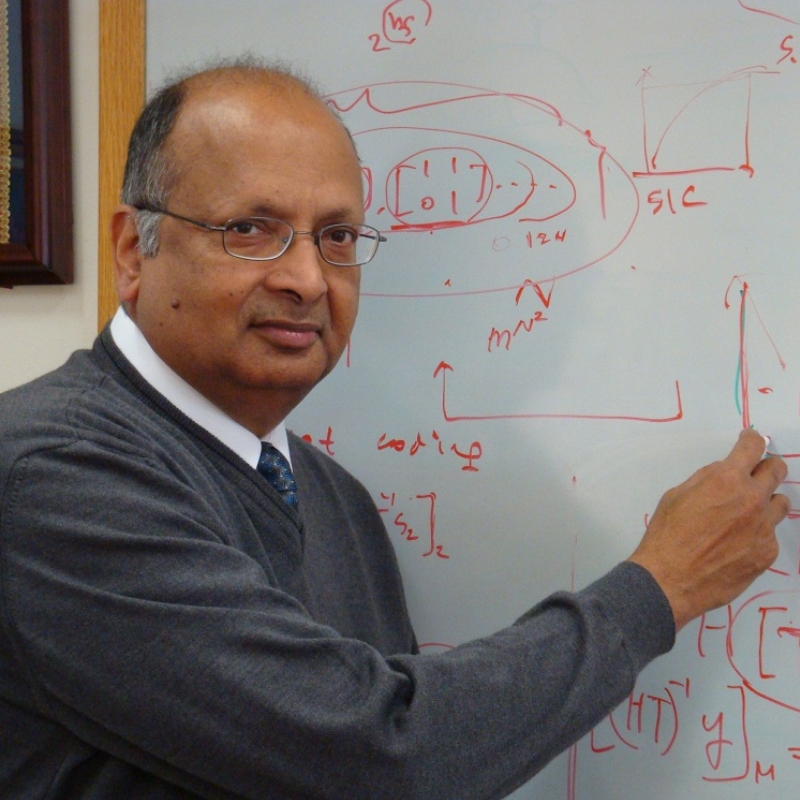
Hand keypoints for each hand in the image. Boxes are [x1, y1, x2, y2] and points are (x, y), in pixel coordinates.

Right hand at [627, 429, 790, 630]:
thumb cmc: (667, 537)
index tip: (752, 440)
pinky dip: (758, 532)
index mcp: (726, 480)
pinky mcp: (767, 552)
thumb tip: (724, 472)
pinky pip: (770, 534)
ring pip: (781, 503)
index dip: (753, 440)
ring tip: (747, 511)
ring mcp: (763, 527)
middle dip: (767, 466)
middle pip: (777, 470)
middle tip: (756, 471)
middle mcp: (751, 500)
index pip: (753, 447)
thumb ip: (706, 479)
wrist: (670, 579)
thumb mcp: (676, 495)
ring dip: (767, 500)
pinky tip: (737, 541)